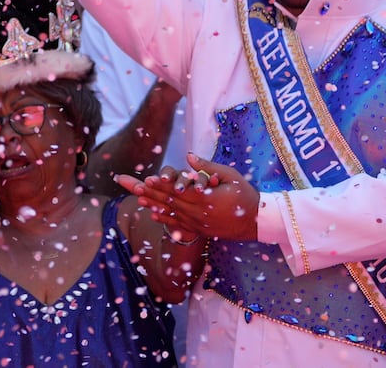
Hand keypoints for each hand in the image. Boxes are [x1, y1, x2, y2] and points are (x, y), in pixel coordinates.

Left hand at [117, 154, 259, 241]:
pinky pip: (178, 224)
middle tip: (129, 184)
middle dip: (147, 192)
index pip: (177, 190)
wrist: (256, 222)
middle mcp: (197, 213)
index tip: (147, 179)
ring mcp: (197, 223)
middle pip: (168, 201)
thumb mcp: (230, 177)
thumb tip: (188, 156)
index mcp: (204, 199)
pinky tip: (151, 213)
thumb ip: (207, 167)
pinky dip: (163, 218)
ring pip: (170, 213)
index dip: (161, 184)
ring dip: (151, 204)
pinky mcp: (199, 229)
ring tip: (135, 198)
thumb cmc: (245, 195)